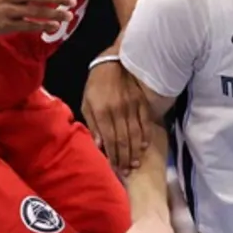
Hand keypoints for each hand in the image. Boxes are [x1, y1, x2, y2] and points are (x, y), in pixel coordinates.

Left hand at [81, 59, 149, 174]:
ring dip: (136, 151)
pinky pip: (146, 123)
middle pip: (124, 140)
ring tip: (135, 164)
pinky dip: (146, 136)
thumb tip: (99, 145)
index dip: (113, 156)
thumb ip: (92, 124)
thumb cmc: (96, 84)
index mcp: (102, 111)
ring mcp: (132, 107)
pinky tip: (144, 146)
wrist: (114, 62)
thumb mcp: (87, 102)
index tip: (115, 168)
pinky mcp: (142, 102)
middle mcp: (118, 111)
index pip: (110, 140)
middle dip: (125, 158)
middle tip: (127, 171)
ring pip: (136, 134)